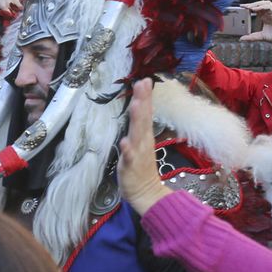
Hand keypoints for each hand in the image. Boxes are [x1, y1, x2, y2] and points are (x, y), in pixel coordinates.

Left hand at [117, 78, 170, 215]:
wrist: (146, 192)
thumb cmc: (140, 166)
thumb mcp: (140, 142)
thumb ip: (139, 126)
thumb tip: (138, 107)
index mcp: (144, 135)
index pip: (146, 112)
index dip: (145, 97)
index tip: (145, 80)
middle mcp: (143, 141)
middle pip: (143, 118)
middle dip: (142, 100)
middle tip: (142, 83)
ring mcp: (138, 153)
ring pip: (137, 133)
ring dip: (137, 119)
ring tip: (136, 104)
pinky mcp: (131, 166)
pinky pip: (129, 156)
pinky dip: (127, 149)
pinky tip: (124, 141)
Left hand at [239, 0, 271, 45]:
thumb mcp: (261, 37)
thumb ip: (251, 37)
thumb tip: (241, 38)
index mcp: (265, 17)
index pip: (256, 9)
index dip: (249, 7)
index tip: (241, 7)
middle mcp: (269, 14)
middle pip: (260, 4)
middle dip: (251, 4)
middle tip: (243, 6)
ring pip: (265, 3)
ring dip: (256, 4)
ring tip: (249, 7)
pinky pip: (269, 7)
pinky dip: (262, 7)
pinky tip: (256, 9)